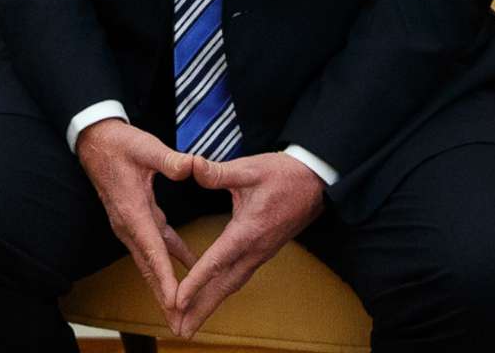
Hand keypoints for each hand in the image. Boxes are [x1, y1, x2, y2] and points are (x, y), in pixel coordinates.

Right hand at [75, 119, 197, 321]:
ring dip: (163, 282)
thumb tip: (191, 167)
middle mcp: (128, 223)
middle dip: (163, 295)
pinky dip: (168, 258)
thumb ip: (169, 160)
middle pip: (148, 266)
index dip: (165, 276)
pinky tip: (187, 264)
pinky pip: (153, 244)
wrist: (94, 140)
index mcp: (132, 210)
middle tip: (178, 320)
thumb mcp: (146, 147)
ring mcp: (129, 223)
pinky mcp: (134, 218)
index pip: (152, 249)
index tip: (175, 300)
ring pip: (149, 260)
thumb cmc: (119, 143)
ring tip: (178, 306)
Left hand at [166, 152, 326, 336]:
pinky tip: (209, 298)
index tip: (178, 300)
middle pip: (224, 286)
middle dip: (200, 309)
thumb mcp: (250, 168)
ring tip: (190, 324)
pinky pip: (238, 279)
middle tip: (179, 329)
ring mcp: (260, 254)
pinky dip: (221, 292)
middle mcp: (255, 250)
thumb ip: (218, 172)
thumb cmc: (283, 175)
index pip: (217, 262)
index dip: (196, 281)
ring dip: (210, 305)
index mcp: (248, 231)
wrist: (317, 183)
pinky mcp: (262, 252)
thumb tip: (191, 165)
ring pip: (231, 286)